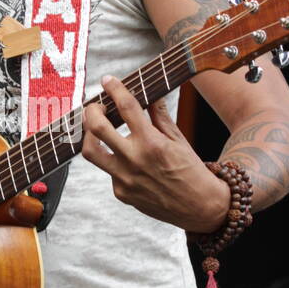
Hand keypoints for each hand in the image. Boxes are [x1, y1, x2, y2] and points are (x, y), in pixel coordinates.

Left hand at [81, 75, 229, 230]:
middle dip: (92, 110)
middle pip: (97, 128)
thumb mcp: (178, 139)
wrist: (199, 207)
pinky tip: (125, 159)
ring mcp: (125, 179)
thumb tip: (150, 93)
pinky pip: (108, 171)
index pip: (127, 107)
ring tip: (96, 128)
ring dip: (89, 135)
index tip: (108, 80)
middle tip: (96, 105)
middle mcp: (135, 160)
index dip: (114, 89)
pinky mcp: (121, 193)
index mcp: (152, 142)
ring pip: (91, 152)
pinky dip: (113, 160)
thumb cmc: (191, 171)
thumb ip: (159, 116)